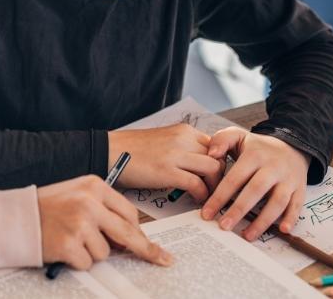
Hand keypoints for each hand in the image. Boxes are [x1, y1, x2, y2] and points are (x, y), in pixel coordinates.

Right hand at [37, 175, 173, 270]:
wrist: (14, 217)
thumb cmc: (46, 207)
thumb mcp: (77, 195)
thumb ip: (102, 209)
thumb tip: (128, 237)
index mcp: (94, 186)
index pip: (129, 212)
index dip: (139, 232)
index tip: (153, 244)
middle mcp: (89, 202)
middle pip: (127, 233)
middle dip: (146, 249)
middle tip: (162, 259)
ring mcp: (80, 223)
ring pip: (105, 251)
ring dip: (91, 252)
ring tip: (70, 239)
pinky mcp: (70, 244)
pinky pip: (87, 262)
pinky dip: (77, 261)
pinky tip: (63, 248)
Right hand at [107, 124, 221, 199]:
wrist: (110, 151)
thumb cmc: (133, 150)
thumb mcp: (164, 141)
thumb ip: (183, 149)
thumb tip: (199, 166)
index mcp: (184, 131)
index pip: (218, 145)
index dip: (221, 163)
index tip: (218, 177)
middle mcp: (184, 138)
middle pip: (220, 157)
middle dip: (222, 177)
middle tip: (217, 191)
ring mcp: (176, 154)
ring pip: (214, 169)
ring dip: (216, 188)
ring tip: (209, 198)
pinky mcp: (167, 170)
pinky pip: (197, 184)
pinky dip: (201, 195)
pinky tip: (196, 201)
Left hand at [199, 128, 309, 239]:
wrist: (292, 146)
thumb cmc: (258, 147)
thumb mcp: (238, 136)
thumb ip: (221, 140)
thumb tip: (211, 154)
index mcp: (254, 155)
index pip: (235, 178)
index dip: (220, 196)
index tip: (207, 213)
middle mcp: (273, 167)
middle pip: (255, 191)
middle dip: (238, 210)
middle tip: (224, 226)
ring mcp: (288, 179)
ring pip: (277, 201)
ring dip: (262, 220)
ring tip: (247, 235)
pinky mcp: (300, 189)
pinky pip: (297, 205)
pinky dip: (291, 218)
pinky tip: (282, 230)